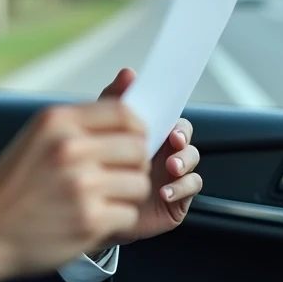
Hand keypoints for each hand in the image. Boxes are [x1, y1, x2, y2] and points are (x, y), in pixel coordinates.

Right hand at [0, 100, 150, 281]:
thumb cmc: (13, 186)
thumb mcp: (37, 138)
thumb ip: (79, 122)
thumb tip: (126, 93)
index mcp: (56, 122)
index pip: (123, 113)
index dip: (137, 128)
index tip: (134, 141)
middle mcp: (69, 148)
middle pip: (137, 148)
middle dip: (134, 165)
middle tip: (118, 176)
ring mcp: (81, 185)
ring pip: (139, 183)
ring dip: (127, 195)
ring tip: (104, 200)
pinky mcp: (89, 219)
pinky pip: (129, 214)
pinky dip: (117, 220)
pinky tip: (95, 219)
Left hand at [98, 68, 201, 240]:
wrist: (91, 208)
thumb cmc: (99, 168)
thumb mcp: (101, 131)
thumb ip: (115, 101)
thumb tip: (128, 73)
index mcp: (153, 134)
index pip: (174, 120)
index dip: (177, 122)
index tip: (171, 128)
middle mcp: (166, 152)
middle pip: (186, 138)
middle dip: (183, 140)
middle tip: (173, 143)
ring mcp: (173, 175)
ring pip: (191, 161)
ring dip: (184, 161)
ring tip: (171, 167)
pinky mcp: (176, 198)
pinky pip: (191, 188)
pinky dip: (181, 187)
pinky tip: (165, 191)